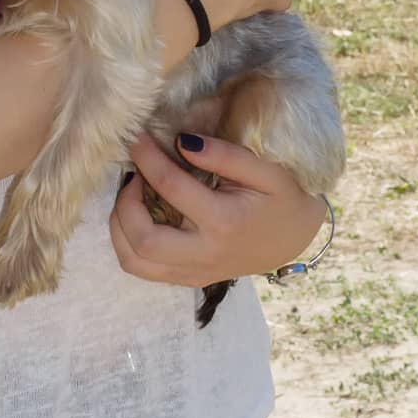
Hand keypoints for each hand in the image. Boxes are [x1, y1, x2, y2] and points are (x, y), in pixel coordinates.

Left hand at [110, 132, 327, 288]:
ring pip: (134, 262)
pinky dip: (129, 242)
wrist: (297, 238)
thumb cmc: (283, 198)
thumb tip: (183, 142)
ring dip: (120, 227)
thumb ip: (225, 155)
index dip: (147, 158)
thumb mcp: (265, 170)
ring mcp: (195, 272)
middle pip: (142, 239)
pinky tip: (139, 215)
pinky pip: (143, 269)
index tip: (137, 137)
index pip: (171, 188)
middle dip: (124, 202)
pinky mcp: (189, 279)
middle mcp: (205, 254)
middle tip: (133, 174)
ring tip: (131, 196)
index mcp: (224, 223)